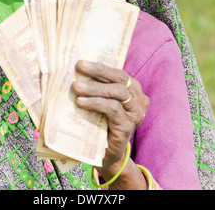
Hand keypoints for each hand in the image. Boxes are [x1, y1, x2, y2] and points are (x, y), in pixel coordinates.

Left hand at [72, 60, 149, 188]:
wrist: (105, 153)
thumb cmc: (100, 121)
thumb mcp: (100, 100)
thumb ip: (96, 85)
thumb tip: (76, 69)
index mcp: (133, 88)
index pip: (118, 72)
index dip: (100, 66)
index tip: (81, 62)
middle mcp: (139, 99)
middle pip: (119, 79)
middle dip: (98, 71)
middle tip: (79, 67)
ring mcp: (136, 113)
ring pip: (117, 92)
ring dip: (94, 88)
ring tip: (76, 87)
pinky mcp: (129, 126)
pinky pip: (112, 109)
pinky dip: (95, 103)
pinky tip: (81, 102)